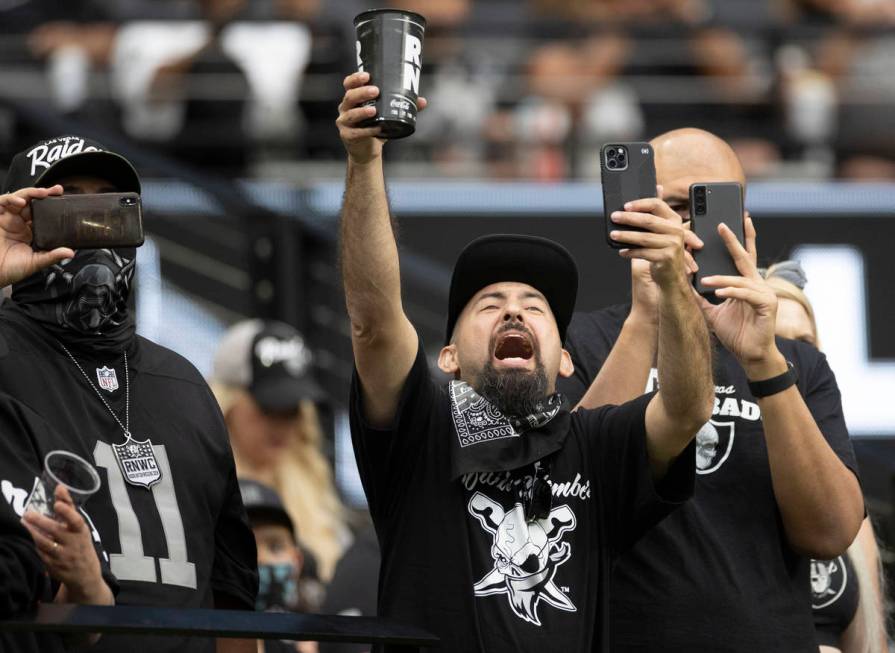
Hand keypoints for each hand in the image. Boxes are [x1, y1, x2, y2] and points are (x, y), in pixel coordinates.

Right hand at [0, 186, 73, 287]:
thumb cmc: (9, 269)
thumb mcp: (34, 262)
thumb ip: (51, 256)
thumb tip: (71, 252)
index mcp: (29, 231)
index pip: (42, 214)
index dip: (52, 206)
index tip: (64, 201)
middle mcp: (18, 222)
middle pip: (33, 202)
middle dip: (45, 194)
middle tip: (58, 190)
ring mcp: (6, 218)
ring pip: (19, 198)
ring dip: (31, 193)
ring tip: (43, 193)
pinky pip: (2, 203)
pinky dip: (11, 199)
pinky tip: (21, 202)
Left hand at [21, 485, 106, 603]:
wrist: (85, 574)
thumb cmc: (80, 544)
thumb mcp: (79, 527)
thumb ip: (69, 507)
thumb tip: (59, 486)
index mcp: (81, 532)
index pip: (76, 521)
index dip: (68, 513)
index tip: (58, 505)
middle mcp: (73, 544)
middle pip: (56, 531)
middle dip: (41, 522)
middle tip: (28, 514)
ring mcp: (63, 556)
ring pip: (45, 543)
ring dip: (33, 533)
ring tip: (23, 523)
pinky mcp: (53, 566)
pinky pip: (40, 554)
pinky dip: (34, 545)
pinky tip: (27, 538)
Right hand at [337, 72, 427, 164]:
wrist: (367, 152)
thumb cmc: (375, 129)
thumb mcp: (387, 116)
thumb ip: (402, 107)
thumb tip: (422, 101)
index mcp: (353, 99)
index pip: (349, 84)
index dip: (356, 78)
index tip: (367, 75)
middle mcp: (345, 109)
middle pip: (350, 96)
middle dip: (362, 92)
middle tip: (376, 91)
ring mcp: (344, 122)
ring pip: (351, 114)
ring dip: (362, 112)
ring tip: (374, 110)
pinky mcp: (347, 136)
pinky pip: (356, 132)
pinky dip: (366, 130)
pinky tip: (376, 128)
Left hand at [610, 190, 701, 293]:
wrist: (672, 276)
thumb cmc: (663, 251)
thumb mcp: (661, 232)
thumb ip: (653, 216)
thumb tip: (635, 204)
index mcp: (674, 220)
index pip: (657, 205)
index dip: (640, 204)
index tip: (625, 206)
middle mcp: (676, 230)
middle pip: (648, 220)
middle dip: (628, 218)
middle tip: (614, 217)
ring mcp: (673, 244)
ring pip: (644, 237)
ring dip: (626, 236)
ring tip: (613, 235)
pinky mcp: (667, 257)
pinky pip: (643, 253)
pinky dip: (631, 252)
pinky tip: (622, 251)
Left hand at [696, 216, 783, 374]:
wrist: (750, 356)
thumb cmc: (736, 333)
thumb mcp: (713, 312)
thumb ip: (702, 297)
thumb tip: (684, 283)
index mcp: (747, 283)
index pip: (741, 257)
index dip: (737, 239)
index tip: (728, 222)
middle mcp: (758, 284)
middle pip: (744, 257)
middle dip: (733, 240)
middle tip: (721, 224)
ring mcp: (765, 294)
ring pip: (741, 279)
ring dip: (722, 279)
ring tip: (704, 280)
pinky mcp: (768, 305)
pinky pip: (747, 295)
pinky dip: (732, 292)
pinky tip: (718, 292)